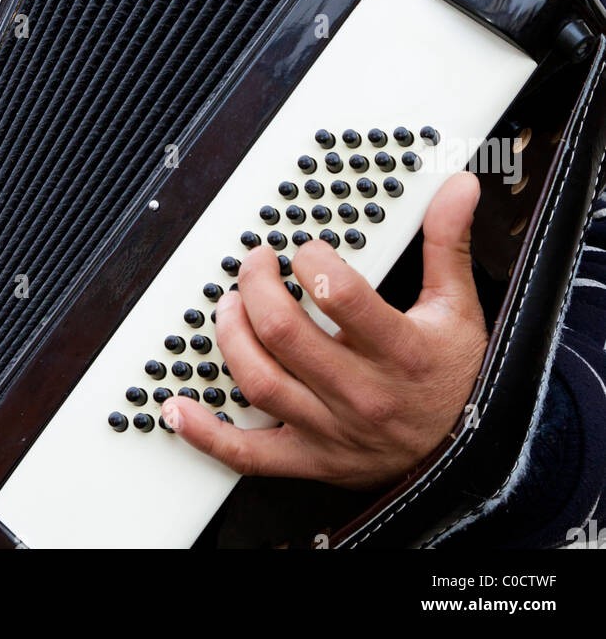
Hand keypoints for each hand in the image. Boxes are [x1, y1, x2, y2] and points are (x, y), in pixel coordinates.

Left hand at [160, 171, 486, 490]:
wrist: (469, 457)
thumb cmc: (455, 377)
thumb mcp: (459, 305)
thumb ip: (447, 242)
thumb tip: (458, 188)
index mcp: (399, 349)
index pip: (341, 296)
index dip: (312, 261)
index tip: (305, 249)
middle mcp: (361, 392)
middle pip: (285, 334)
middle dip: (257, 287)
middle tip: (255, 265)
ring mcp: (330, 429)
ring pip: (260, 382)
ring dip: (231, 337)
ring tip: (228, 306)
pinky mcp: (310, 458)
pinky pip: (247, 454)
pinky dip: (206, 433)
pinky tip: (177, 407)